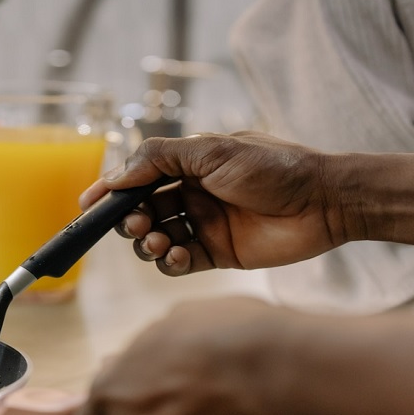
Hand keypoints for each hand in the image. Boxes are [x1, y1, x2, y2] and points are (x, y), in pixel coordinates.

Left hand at [73, 298, 326, 414]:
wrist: (290, 366)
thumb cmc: (227, 334)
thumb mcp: (170, 323)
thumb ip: (142, 354)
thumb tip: (135, 361)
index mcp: (116, 394)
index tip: (118, 403)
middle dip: (153, 414)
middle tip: (182, 384)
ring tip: (225, 388)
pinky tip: (247, 405)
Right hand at [80, 132, 345, 276]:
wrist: (325, 201)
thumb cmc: (273, 167)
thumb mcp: (211, 150)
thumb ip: (159, 158)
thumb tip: (115, 175)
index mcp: (186, 166)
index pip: (136, 179)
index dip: (109, 191)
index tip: (88, 206)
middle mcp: (190, 195)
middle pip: (140, 212)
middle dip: (129, 220)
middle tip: (135, 225)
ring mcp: (203, 226)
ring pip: (155, 240)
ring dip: (147, 243)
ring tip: (158, 241)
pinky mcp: (218, 254)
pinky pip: (178, 263)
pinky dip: (169, 263)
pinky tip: (177, 256)